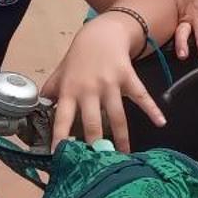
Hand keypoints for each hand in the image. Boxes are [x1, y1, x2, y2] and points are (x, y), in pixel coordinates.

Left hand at [41, 15, 164, 151]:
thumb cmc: (79, 56)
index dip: (61, 137)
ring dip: (121, 137)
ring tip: (124, 157)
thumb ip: (51, 90)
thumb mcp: (61, 72)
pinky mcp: (128, 77)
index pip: (63, 117)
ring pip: (117, 115)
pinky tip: (160, 122)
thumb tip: (36, 108)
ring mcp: (110, 83)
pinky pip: (141, 96)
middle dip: (96, 144)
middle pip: (93, 122)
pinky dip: (152, 109)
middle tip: (99, 165)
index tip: (60, 155)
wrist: (101, 33)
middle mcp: (89, 89)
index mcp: (70, 90)